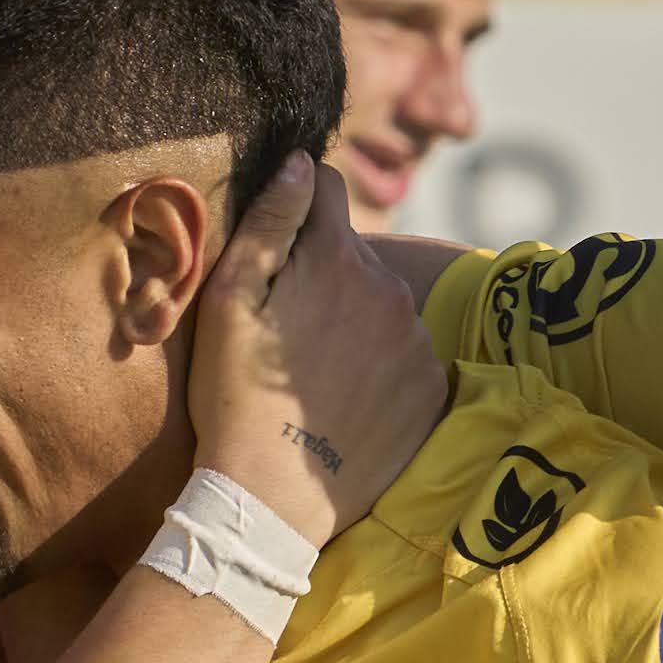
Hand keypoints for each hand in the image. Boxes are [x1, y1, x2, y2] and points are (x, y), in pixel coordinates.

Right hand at [190, 154, 441, 546]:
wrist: (271, 502)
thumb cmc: (234, 398)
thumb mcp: (229, 302)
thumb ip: (270, 222)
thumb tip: (301, 160)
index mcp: (340, 260)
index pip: (326, 191)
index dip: (296, 210)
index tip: (277, 252)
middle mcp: (392, 292)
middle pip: (357, 256)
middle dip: (325, 276)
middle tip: (286, 333)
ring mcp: (418, 344)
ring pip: (383, 308)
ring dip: (356, 324)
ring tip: (315, 376)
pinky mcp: (433, 392)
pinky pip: (406, 358)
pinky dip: (381, 369)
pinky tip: (346, 402)